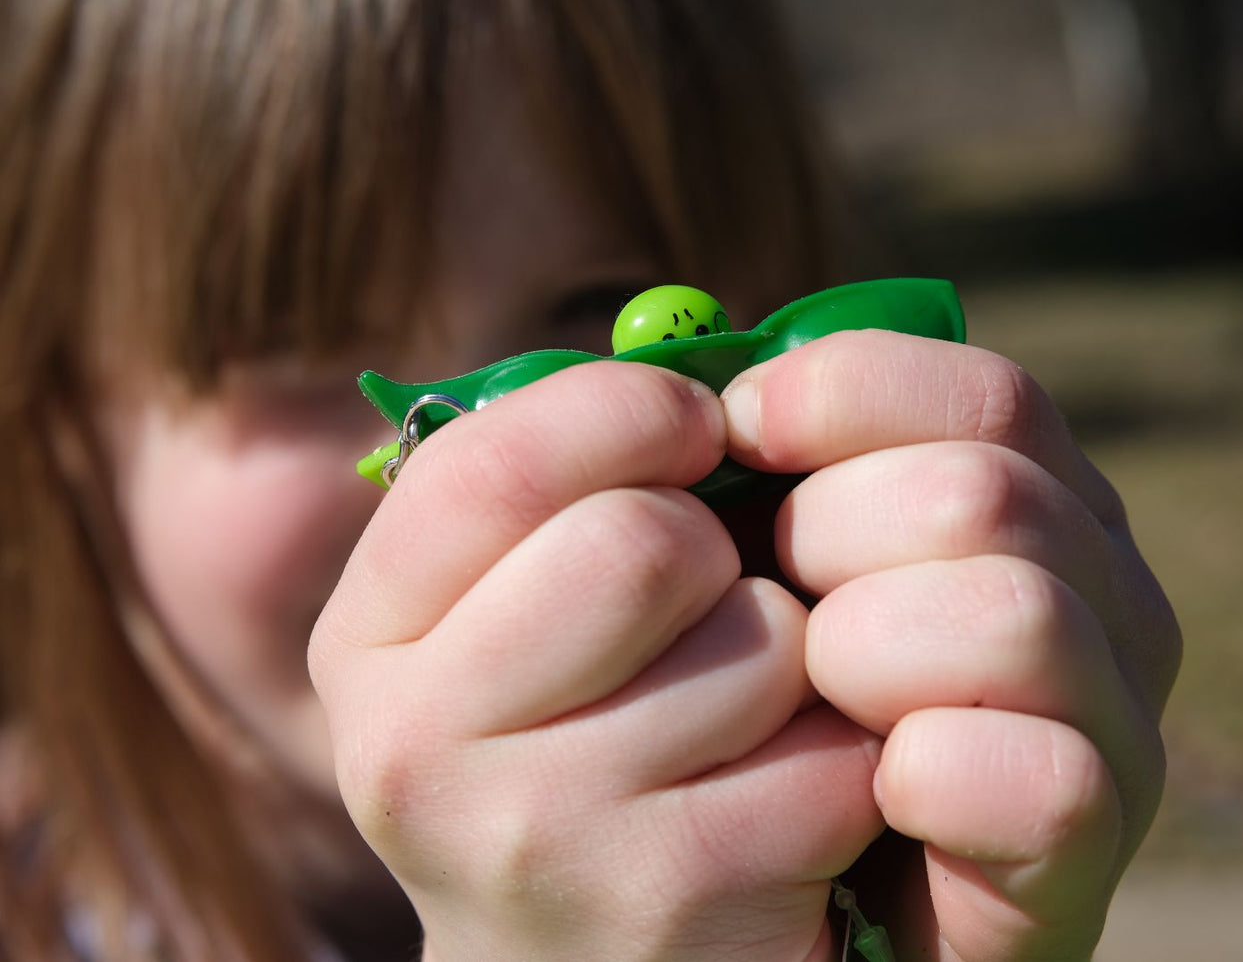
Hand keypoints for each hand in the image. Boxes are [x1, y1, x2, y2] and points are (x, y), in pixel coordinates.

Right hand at [309, 362, 881, 960]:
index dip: (626, 415)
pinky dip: (840, 764)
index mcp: (371, 638)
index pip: (495, 454)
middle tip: (709, 605)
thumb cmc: (571, 752)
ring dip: (790, 666)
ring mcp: (533, 838)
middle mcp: (414, 746)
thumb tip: (697, 367)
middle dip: (715, 557)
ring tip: (739, 724)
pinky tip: (784, 810)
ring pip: (756, 643)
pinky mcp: (670, 907)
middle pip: (642, 542)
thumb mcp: (509, 619)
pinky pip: (831, 758)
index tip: (691, 435)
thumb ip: (559, 488)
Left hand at [721, 330, 1180, 960]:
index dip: (845, 395)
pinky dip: (929, 778)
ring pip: (1020, 618)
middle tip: (777, 600)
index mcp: (1040, 500)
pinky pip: (1045, 779)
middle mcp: (1106, 596)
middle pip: (986, 496)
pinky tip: (878, 794)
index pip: (987, 397)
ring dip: (868, 652)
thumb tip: (720, 377)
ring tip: (817, 695)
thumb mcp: (763, 554)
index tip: (738, 433)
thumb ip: (767, 457)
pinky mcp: (1090, 848)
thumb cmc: (772, 694)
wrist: (793, 894)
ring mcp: (1118, 723)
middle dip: (833, 536)